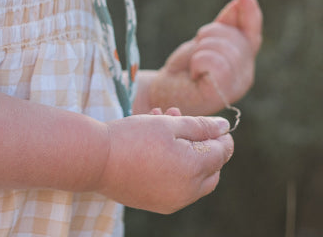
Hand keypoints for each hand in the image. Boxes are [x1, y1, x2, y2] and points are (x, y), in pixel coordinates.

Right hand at [96, 114, 233, 213]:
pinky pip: (175, 184)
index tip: (210, 122)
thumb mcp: (170, 124)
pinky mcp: (156, 202)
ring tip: (166, 120)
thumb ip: (201, 126)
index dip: (220, 135)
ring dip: (185, 150)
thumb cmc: (134, 137)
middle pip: (211, 169)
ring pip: (192, 176)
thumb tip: (225, 128)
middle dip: (203, 145)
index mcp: (194, 171)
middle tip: (186, 122)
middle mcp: (187, 192)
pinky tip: (155, 140)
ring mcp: (171, 201)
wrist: (97, 160)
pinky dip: (173, 164)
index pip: (222, 153)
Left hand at [149, 0, 262, 114]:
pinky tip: (194, 73)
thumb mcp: (206, 40)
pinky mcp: (220, 94)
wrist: (163, 93)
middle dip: (209, 35)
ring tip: (195, 65)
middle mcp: (246, 74)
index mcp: (244, 60)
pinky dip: (198, 61)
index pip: (253, 30)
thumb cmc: (185, 68)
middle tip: (196, 50)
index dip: (250, 10)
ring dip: (201, 50)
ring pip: (223, 49)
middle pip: (233, 37)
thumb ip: (225, 25)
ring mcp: (235, 87)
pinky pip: (214, 62)